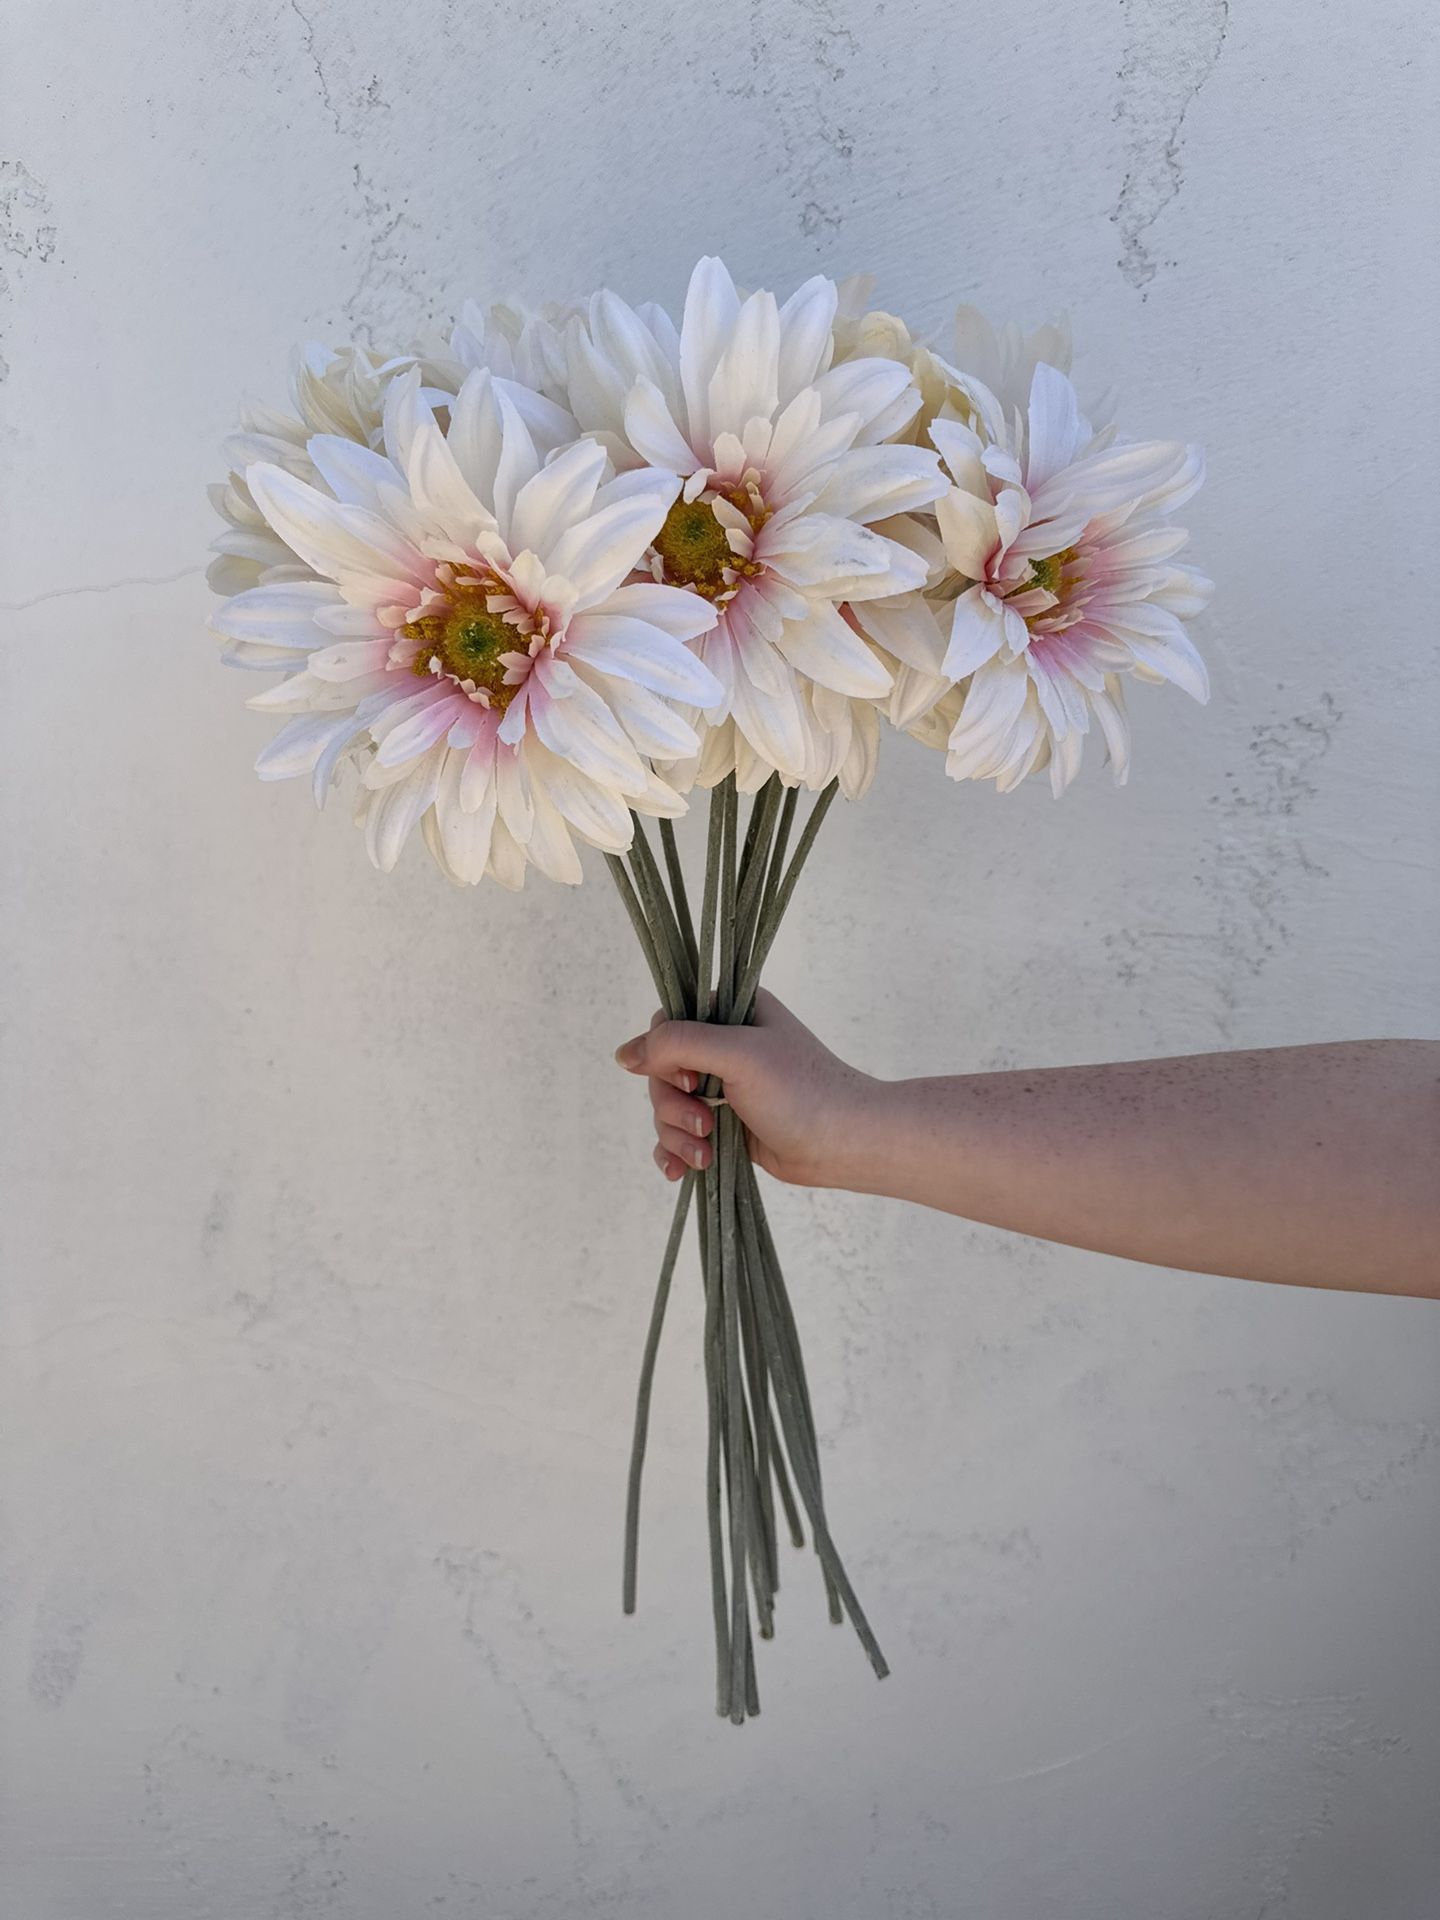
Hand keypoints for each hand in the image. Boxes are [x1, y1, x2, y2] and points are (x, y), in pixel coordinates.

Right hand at [614, 989, 870, 1187]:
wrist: (843, 1144)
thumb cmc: (801, 1092)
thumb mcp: (737, 1056)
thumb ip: (677, 1046)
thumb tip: (622, 1054)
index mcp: (731, 1013)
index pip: (668, 1024)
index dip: (666, 1057)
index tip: (692, 1080)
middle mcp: (724, 1046)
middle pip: (661, 1071)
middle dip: (672, 1105)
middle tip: (703, 1124)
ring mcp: (723, 1088)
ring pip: (667, 1107)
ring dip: (676, 1134)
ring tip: (704, 1154)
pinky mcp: (724, 1125)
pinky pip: (680, 1135)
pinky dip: (676, 1152)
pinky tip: (680, 1170)